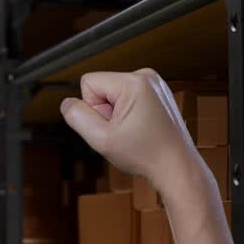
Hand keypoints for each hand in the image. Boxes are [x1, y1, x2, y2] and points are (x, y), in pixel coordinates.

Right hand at [59, 69, 203, 195]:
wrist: (177, 166)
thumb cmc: (146, 155)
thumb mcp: (101, 140)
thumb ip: (77, 117)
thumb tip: (66, 103)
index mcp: (134, 82)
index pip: (88, 83)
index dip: (92, 108)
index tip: (112, 126)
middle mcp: (146, 76)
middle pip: (101, 87)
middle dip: (105, 111)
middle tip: (124, 132)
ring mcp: (154, 83)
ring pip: (112, 93)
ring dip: (116, 114)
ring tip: (134, 131)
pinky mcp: (156, 92)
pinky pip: (126, 97)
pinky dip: (128, 113)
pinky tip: (140, 128)